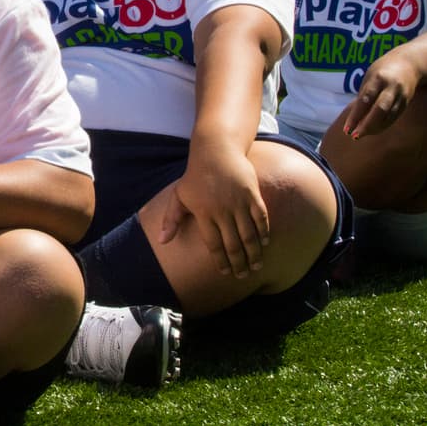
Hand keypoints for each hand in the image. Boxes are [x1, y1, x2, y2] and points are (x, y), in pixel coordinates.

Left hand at [159, 146, 267, 277]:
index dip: (221, 261)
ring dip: (254, 253)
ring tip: (256, 266)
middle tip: (243, 275)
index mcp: (204, 214)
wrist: (215, 150)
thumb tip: (162, 241)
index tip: (226, 273)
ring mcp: (238, 202)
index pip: (214, 245)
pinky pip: (261, 217)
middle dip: (239, 263)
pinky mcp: (252, 194)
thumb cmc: (195, 175)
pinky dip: (263, 231)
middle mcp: (222, 211)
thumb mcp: (179, 195)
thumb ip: (171, 219)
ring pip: (249, 234)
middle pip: (233, 244)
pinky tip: (264, 243)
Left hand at [342, 52, 421, 138]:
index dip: (355, 116)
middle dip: (366, 125)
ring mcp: (401, 95)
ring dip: (374, 128)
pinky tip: (372, 131)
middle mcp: (391, 87)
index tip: (346, 129)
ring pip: (388, 116)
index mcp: (378, 78)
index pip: (365, 100)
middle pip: (379, 110)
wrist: (410, 63)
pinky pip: (394, 117)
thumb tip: (354, 118)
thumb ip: (363, 95)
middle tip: (354, 136)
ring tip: (359, 135)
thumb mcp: (370, 76)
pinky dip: (382, 125)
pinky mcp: (406, 102)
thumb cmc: (382, 71)